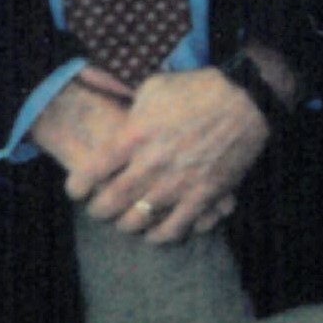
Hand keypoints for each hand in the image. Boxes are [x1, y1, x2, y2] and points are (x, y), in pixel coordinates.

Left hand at [69, 64, 270, 243]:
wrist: (245, 102)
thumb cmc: (197, 90)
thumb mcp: (153, 86)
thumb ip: (124, 100)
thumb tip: (99, 94)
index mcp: (134, 136)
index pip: (90, 173)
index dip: (77, 188)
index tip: (77, 191)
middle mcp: (151, 164)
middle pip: (109, 203)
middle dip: (99, 211)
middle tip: (99, 209)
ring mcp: (177, 184)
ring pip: (137, 222)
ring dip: (125, 225)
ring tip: (125, 221)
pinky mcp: (202, 196)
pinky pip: (173, 229)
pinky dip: (159, 236)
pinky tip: (154, 233)